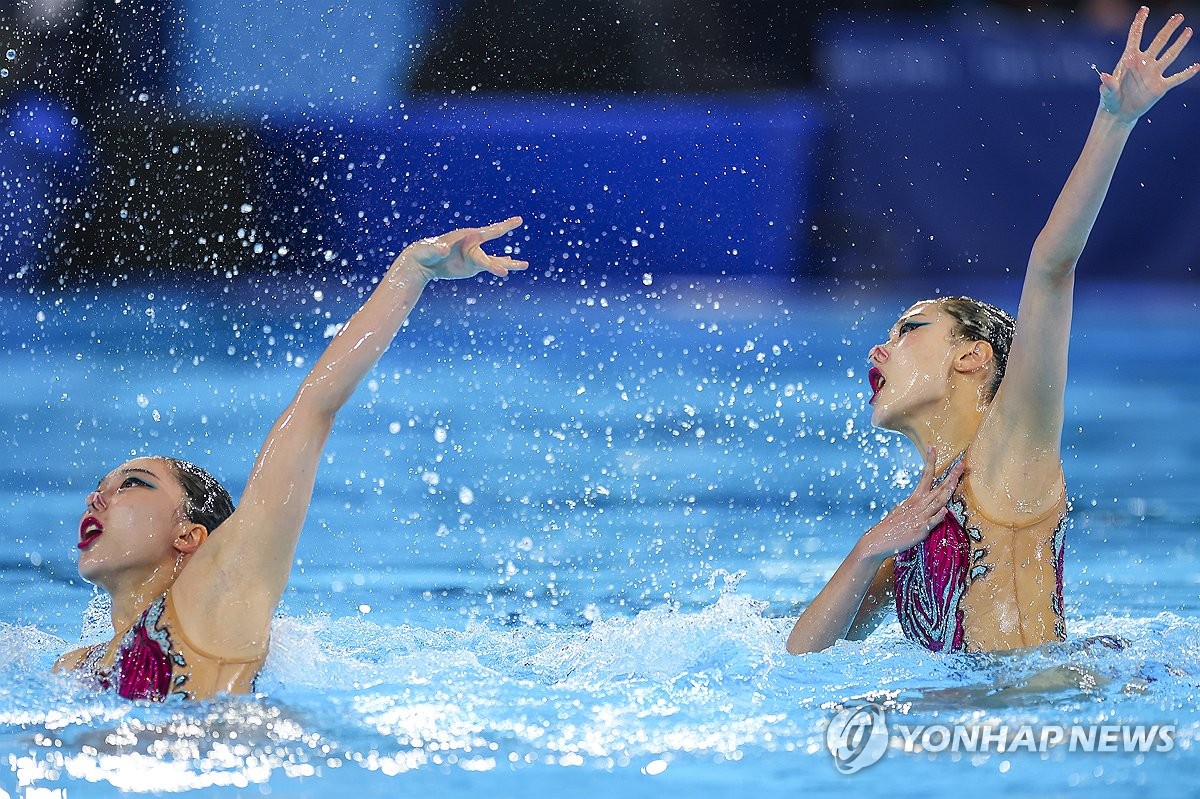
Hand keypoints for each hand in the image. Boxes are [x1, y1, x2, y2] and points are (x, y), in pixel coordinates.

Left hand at [403, 216, 528, 280]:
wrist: (423, 261)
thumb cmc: (425, 251)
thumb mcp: (430, 249)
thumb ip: (437, 248)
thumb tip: (443, 249)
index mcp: (467, 236)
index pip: (489, 231)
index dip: (505, 226)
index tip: (518, 220)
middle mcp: (474, 245)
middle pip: (491, 255)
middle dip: (500, 263)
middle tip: (517, 267)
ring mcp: (474, 256)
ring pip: (495, 261)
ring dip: (509, 264)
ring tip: (525, 265)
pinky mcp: (472, 266)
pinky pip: (488, 267)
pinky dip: (499, 267)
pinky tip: (508, 268)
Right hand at [857, 447, 963, 561]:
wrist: (878, 540)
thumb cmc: (892, 526)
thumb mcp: (903, 511)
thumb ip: (918, 507)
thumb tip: (930, 506)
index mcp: (914, 498)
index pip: (925, 476)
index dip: (930, 461)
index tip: (932, 447)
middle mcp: (919, 504)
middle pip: (938, 487)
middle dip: (951, 475)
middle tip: (961, 464)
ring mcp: (920, 516)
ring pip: (938, 501)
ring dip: (948, 490)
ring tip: (956, 480)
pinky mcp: (920, 529)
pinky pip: (931, 522)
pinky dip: (938, 516)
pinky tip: (945, 511)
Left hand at [1099, 7, 1199, 123]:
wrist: (1118, 114)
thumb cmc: (1110, 100)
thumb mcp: (1107, 93)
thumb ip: (1108, 84)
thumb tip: (1105, 77)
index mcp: (1129, 60)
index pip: (1135, 37)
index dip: (1139, 23)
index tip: (1144, 9)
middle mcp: (1143, 63)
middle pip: (1159, 41)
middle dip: (1168, 29)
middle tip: (1179, 16)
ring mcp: (1153, 74)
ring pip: (1170, 55)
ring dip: (1179, 43)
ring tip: (1188, 30)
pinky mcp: (1160, 87)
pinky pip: (1176, 78)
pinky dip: (1186, 73)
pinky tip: (1196, 66)